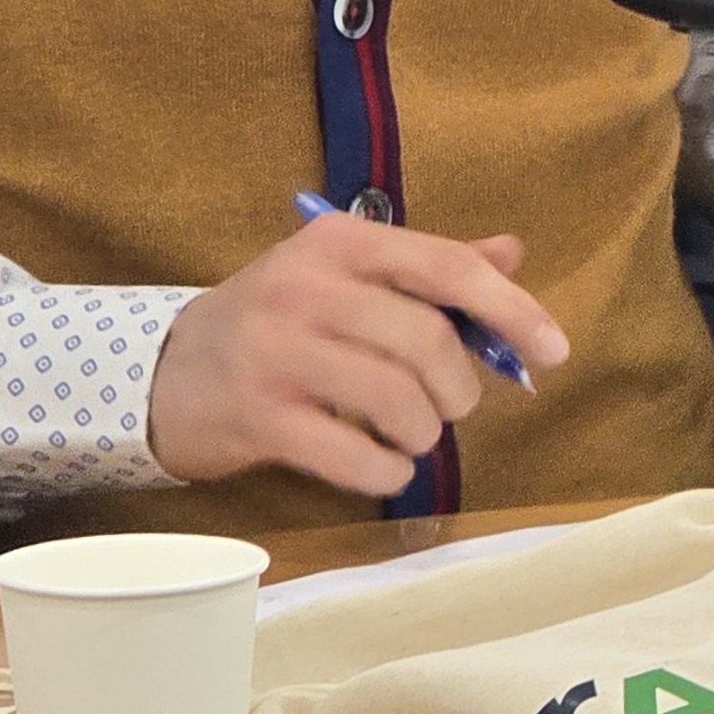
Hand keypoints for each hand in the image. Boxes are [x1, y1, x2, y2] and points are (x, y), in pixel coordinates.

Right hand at [148, 217, 566, 497]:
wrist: (159, 372)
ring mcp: (276, 353)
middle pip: (427, 340)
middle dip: (458, 388)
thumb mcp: (343, 276)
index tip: (553, 352)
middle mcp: (306, 288)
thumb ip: (427, 267)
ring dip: (424, 432)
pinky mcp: (256, 417)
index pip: (448, 267)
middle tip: (450, 408)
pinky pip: (353, 455)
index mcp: (340, 242)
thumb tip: (513, 253)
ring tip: (413, 436)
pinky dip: (387, 471)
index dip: (512, 311)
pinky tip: (384, 468)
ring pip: (396, 398)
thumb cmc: (274, 321)